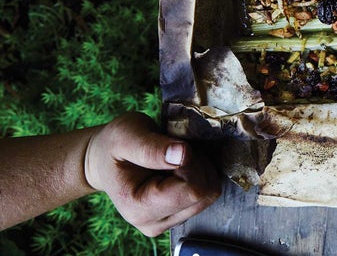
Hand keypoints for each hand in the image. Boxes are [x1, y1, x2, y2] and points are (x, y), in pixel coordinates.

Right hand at [84, 112, 220, 236]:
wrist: (104, 160)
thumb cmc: (113, 146)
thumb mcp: (125, 135)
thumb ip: (151, 147)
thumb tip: (182, 154)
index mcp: (138, 207)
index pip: (191, 190)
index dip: (192, 163)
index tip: (175, 147)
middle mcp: (154, 222)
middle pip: (204, 193)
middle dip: (197, 164)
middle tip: (175, 151)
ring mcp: (168, 221)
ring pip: (209, 193)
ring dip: (200, 169)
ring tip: (174, 158)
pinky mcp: (178, 215)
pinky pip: (207, 193)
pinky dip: (200, 175)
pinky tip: (179, 167)